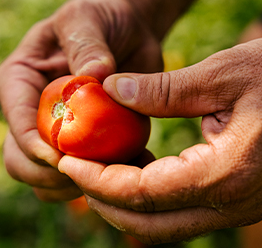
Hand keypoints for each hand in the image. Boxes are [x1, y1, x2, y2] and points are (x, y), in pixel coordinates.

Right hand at [0, 0, 166, 201]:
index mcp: (19, 83)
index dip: (34, 146)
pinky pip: (76, 178)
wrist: (123, 34)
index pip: (16, 122)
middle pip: (21, 161)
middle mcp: (30, 113)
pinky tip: (123, 171)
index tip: (64, 157)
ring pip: (45, 179)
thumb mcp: (87, 20)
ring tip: (108, 174)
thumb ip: (87, 46)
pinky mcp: (78, 144)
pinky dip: (95, 184)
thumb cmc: (98, 20)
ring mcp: (53, 133)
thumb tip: (95, 76)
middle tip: (88, 173)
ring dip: (72, 185)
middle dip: (49, 174)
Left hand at [58, 39, 261, 243]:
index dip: (96, 180)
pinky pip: (177, 212)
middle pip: (144, 223)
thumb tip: (112, 89)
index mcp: (223, 175)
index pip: (139, 194)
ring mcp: (231, 208)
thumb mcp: (223, 74)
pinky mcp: (230, 199)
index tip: (67, 162)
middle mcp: (227, 204)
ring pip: (159, 225)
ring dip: (121, 203)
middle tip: (75, 170)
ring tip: (96, 169)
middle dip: (101, 200)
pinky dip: (145, 198)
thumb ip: (164, 89)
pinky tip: (133, 169)